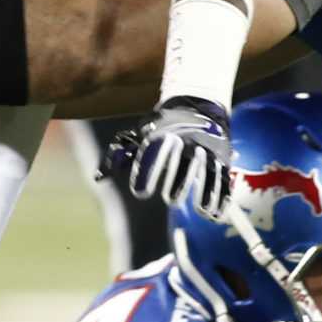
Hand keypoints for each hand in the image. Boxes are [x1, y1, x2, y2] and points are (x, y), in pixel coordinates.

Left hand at [101, 97, 232, 219]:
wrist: (197, 106)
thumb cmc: (161, 127)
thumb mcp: (140, 135)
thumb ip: (119, 156)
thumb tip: (98, 178)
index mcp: (163, 134)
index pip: (154, 154)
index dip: (147, 173)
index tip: (141, 193)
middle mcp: (186, 141)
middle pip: (183, 164)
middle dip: (178, 182)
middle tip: (170, 199)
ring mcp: (206, 149)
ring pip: (208, 172)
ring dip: (205, 192)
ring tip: (200, 210)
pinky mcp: (221, 158)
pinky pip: (223, 178)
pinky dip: (220, 197)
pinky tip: (214, 214)